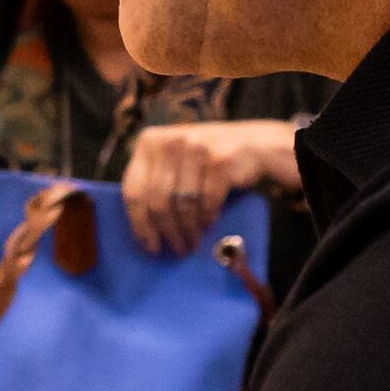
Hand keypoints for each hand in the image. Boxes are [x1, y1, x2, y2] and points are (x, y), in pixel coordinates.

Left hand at [116, 120, 292, 255]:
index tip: (148, 244)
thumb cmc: (209, 159)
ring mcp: (195, 148)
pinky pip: (207, 201)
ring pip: (182, 204)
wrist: (257, 143)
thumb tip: (141, 226)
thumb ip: (156, 178)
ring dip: (188, 230)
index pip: (133, 190)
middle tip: (175, 249)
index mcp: (149, 141)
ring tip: (192, 243)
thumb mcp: (176, 159)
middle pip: (157, 201)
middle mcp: (169, 141)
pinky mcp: (220, 160)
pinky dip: (207, 218)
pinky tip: (208, 225)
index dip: (139, 222)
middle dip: (166, 231)